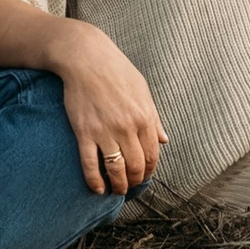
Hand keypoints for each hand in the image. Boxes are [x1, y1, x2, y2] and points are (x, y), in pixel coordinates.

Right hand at [47, 20, 166, 195]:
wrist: (85, 57)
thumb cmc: (115, 70)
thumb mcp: (142, 90)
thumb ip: (154, 117)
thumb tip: (165, 140)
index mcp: (144, 117)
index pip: (152, 154)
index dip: (149, 170)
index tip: (144, 176)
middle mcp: (127, 127)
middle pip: (135, 166)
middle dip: (135, 181)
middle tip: (131, 186)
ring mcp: (105, 131)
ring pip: (115, 170)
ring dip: (118, 186)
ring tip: (117, 190)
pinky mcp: (84, 132)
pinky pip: (90, 164)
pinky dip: (94, 181)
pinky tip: (98, 189)